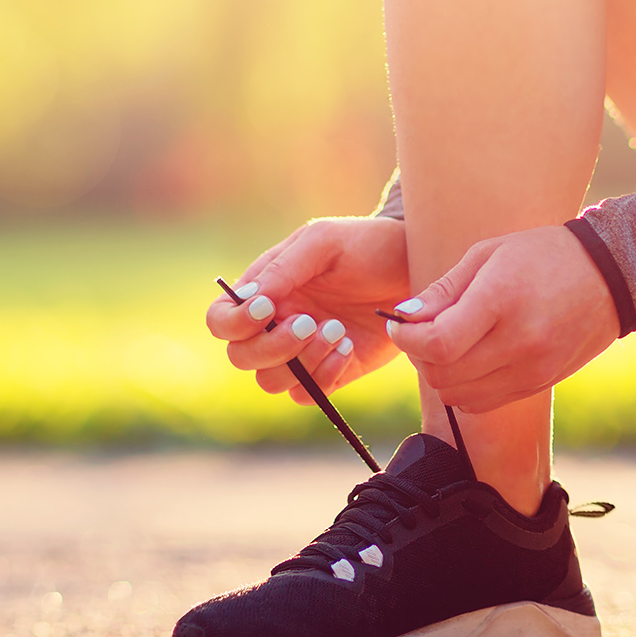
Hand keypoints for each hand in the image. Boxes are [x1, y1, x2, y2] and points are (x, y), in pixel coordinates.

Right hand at [207, 217, 410, 403]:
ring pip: (272, 381)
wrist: (415, 266)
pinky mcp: (332, 371)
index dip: (234, 323)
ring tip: (338, 330)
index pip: (221, 320)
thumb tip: (247, 299)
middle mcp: (276, 325)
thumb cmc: (367, 245)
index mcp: (265, 291)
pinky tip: (348, 347)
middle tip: (310, 322)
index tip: (268, 308)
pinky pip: (307, 394)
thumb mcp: (324, 242)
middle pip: (241, 357)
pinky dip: (323, 376)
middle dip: (272, 346)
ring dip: (302, 361)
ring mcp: (302, 352)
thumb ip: (282, 268)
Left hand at [385, 225, 620, 412]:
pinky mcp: (539, 384)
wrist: (612, 277)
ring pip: (459, 396)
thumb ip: (444, 290)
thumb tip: (404, 318)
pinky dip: (466, 388)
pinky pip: (483, 403)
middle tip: (422, 332)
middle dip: (420, 355)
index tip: (400, 324)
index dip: (406, 339)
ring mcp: (532, 368)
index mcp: (502, 299)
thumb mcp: (489, 254)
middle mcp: (518, 341)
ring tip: (449, 345)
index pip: (437, 342)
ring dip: (441, 375)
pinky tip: (473, 359)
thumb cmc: (543, 255)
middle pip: (443, 374)